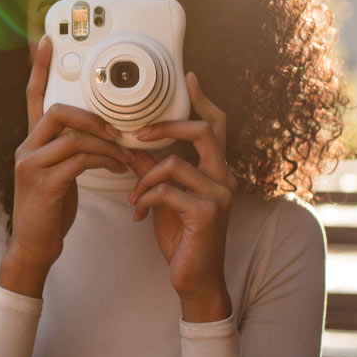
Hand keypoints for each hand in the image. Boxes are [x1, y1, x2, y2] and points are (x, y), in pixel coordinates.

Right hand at [0, 36, 129, 297]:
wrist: (34, 248)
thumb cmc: (50, 213)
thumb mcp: (59, 176)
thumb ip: (71, 152)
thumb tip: (102, 137)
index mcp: (30, 142)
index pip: (32, 97)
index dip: (39, 69)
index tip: (46, 42)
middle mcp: (25, 148)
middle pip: (57, 110)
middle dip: (93, 116)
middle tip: (117, 131)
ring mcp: (31, 165)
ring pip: (73, 136)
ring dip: (107, 144)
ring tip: (126, 156)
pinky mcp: (43, 183)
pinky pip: (80, 159)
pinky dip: (104, 161)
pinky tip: (118, 169)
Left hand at [124, 73, 237, 321]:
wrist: (194, 280)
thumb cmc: (182, 238)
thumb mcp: (164, 198)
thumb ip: (152, 170)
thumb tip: (131, 146)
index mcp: (216, 170)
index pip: (215, 126)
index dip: (203, 100)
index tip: (189, 77)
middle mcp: (224, 178)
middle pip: (204, 131)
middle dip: (167, 127)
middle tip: (139, 133)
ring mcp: (219, 195)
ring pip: (174, 164)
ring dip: (144, 179)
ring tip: (133, 198)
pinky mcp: (207, 214)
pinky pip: (167, 191)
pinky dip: (146, 199)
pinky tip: (138, 214)